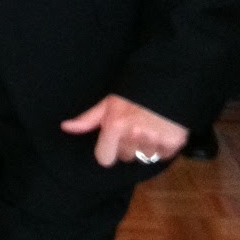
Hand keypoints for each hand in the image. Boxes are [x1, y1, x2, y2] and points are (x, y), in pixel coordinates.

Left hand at [60, 93, 187, 167]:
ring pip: (144, 157)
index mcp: (115, 125)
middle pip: (125, 157)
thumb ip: (87, 119)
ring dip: (146, 147)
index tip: (113, 142)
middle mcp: (134, 134)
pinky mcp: (174, 143)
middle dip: (128, 146)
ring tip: (150, 128)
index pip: (104, 158)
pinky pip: (163, 156)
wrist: (168, 80)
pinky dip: (163, 147)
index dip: (108, 151)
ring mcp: (155, 140)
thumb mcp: (109, 103)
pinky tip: (162, 131)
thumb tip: (65, 127)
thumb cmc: (134, 92)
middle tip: (134, 128)